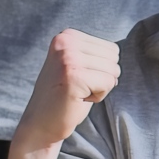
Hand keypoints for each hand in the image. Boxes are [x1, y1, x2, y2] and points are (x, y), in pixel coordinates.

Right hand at [17, 30, 120, 150]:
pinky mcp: (74, 76)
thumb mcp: (77, 65)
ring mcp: (68, 58)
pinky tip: (78, 99)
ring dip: (100, 87)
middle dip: (102, 77)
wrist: (41, 123)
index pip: (111, 49)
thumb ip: (93, 53)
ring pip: (113, 70)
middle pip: (114, 58)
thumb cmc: (65, 95)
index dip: (100, 69)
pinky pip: (109, 83)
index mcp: (67, 36)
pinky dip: (99, 96)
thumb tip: (117, 51)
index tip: (78, 78)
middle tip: (78, 87)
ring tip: (77, 92)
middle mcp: (65, 41)